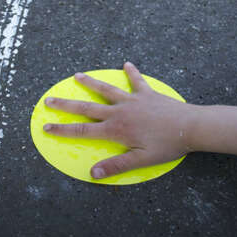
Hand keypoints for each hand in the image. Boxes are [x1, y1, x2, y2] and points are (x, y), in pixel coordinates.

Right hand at [43, 62, 194, 178]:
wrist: (190, 126)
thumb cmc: (167, 145)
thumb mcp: (141, 161)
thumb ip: (116, 166)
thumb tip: (92, 173)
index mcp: (116, 130)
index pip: (83, 130)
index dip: (63, 129)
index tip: (46, 126)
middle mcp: (120, 112)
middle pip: (87, 108)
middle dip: (66, 105)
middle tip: (49, 100)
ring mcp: (132, 100)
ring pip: (106, 89)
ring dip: (90, 83)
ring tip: (77, 76)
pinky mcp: (147, 93)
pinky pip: (136, 81)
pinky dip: (131, 73)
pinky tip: (127, 63)